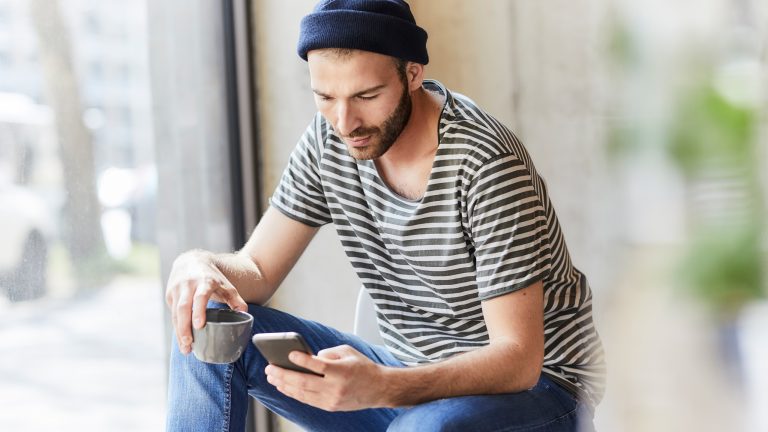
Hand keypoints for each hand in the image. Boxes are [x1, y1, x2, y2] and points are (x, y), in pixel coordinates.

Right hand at [165, 249, 247, 353]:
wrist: (191, 261)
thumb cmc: (212, 277)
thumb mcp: (226, 285)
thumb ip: (235, 299)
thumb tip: (244, 313)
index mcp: (204, 281)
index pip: (200, 296)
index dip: (198, 311)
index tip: (199, 325)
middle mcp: (188, 284)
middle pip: (183, 308)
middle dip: (184, 327)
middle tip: (189, 344)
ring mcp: (177, 290)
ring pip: (175, 313)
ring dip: (179, 332)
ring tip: (186, 348)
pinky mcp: (170, 295)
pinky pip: (172, 314)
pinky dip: (177, 327)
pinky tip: (182, 339)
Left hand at [265, 345, 389, 410]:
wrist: (379, 389)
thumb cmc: (363, 368)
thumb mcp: (348, 352)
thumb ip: (328, 352)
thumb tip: (308, 357)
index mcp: (341, 371)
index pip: (317, 366)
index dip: (302, 360)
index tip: (290, 354)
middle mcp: (335, 387)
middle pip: (304, 382)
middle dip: (284, 375)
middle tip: (270, 368)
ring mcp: (332, 400)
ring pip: (302, 393)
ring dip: (284, 385)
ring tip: (272, 377)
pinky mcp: (330, 407)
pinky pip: (307, 400)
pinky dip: (293, 393)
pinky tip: (284, 387)